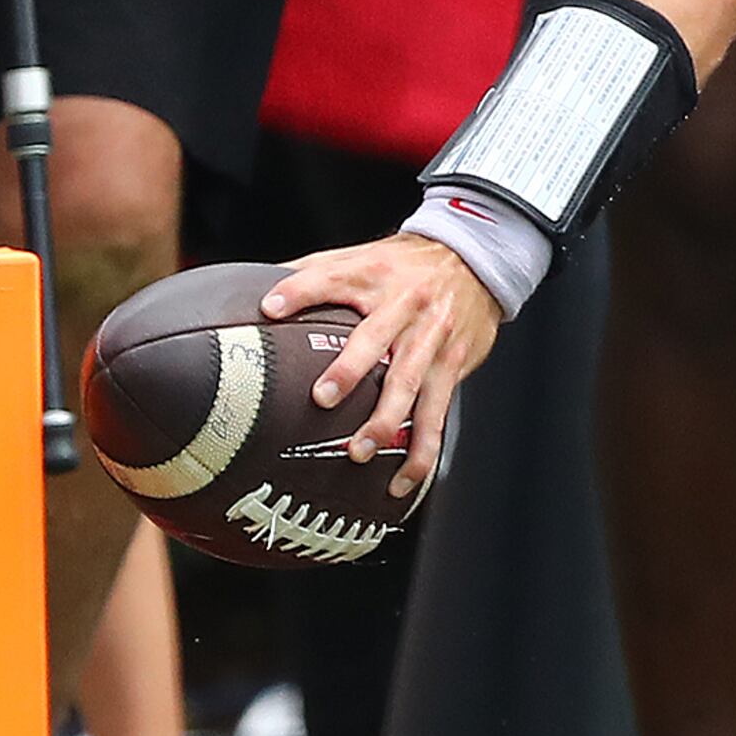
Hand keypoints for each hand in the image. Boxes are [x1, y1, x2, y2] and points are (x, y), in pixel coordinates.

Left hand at [265, 235, 498, 497]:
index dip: (301, 291)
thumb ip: (316, 271)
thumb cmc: (409, 264)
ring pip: (410, 384)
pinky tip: (404, 480)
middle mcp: (406, 306)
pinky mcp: (451, 366)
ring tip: (361, 451)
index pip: (333, 276)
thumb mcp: (364, 255)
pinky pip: (437, 414)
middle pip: (376, 338)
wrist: (477, 260)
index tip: (270, 308)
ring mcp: (432, 339)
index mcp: (376, 274)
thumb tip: (258, 293)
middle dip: (351, 370)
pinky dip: (423, 451)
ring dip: (386, 421)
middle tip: (324, 399)